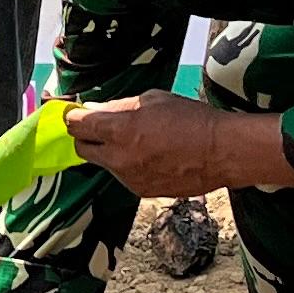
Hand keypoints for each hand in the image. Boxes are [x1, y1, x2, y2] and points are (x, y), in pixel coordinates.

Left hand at [67, 91, 293, 198]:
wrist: (222, 152)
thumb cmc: (191, 119)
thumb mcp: (152, 100)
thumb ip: (119, 107)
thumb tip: (95, 109)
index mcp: (119, 130)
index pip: (75, 125)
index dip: (72, 117)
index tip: (74, 113)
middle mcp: (118, 158)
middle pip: (81, 149)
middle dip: (86, 137)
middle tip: (99, 127)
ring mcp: (128, 179)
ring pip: (104, 164)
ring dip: (110, 152)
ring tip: (137, 141)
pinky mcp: (141, 192)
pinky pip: (124, 176)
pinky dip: (128, 166)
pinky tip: (150, 156)